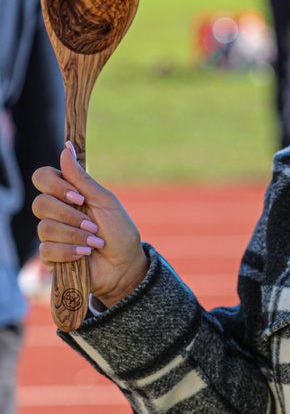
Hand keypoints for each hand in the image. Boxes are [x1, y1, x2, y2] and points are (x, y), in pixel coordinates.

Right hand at [33, 142, 148, 307]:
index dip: (55, 185)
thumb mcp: (106, 202)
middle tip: (93, 224)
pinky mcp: (51, 256)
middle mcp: (56, 212)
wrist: (126, 265)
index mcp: (69, 194)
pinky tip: (85, 254)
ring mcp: (52, 235)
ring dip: (75, 235)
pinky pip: (47, 249)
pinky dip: (70, 251)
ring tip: (95, 241)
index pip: (43, 177)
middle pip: (40, 203)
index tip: (78, 196)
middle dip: (70, 215)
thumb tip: (66, 147)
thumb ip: (82, 179)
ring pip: (44, 228)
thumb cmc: (119, 231)